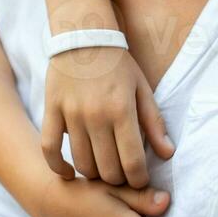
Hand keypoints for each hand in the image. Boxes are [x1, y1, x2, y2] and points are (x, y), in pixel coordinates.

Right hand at [42, 39, 174, 187]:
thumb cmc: (118, 65)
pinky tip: (68, 173)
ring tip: (102, 170)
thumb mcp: (142, 89)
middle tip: (123, 176)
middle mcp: (96, 116)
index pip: (132, 162)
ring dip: (94, 175)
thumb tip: (168, 154)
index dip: (139, 180)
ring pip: (82, 164)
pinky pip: (50, 150)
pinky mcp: (52, 111)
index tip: (140, 180)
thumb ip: (154, 123)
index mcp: (122, 110)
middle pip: (108, 169)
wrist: (84, 36)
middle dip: (119, 180)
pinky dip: (58, 167)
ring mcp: (71, 114)